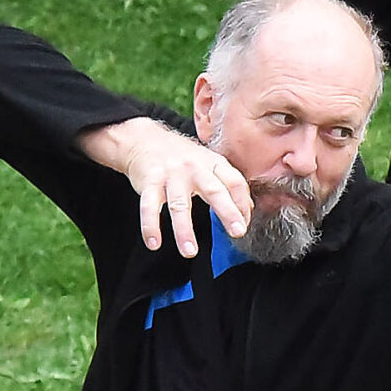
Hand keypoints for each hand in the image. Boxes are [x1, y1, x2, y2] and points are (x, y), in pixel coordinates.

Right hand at [95, 117, 251, 256]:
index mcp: (213, 163)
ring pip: (179, 205)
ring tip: (190, 251)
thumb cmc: (183, 157)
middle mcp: (194, 168)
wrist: (145, 140)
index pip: (235, 182)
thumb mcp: (209, 163)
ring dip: (184, 230)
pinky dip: (150, 226)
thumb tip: (245, 210)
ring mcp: (171, 175)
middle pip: (214, 191)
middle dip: (227, 212)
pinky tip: (154, 242)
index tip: (244, 224)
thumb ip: (227, 184)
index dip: (243, 204)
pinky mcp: (149, 182)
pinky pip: (149, 207)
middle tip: (237, 232)